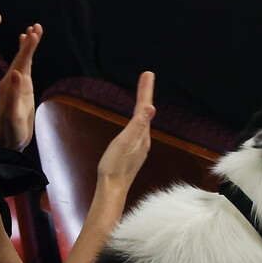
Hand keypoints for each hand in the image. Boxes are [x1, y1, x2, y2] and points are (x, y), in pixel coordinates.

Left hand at [0, 24, 42, 150]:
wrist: (9, 141)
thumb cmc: (11, 130)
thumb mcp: (12, 113)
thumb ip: (13, 93)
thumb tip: (16, 73)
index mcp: (9, 84)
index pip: (20, 61)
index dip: (27, 47)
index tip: (33, 33)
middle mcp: (11, 81)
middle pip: (21, 57)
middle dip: (29, 42)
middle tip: (37, 26)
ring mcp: (16, 84)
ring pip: (23, 60)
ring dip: (28, 46)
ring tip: (34, 31)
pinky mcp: (22, 89)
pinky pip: (25, 68)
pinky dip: (28, 57)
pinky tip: (29, 51)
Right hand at [96, 71, 155, 191]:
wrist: (112, 188)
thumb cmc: (115, 166)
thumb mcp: (124, 142)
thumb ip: (137, 125)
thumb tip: (150, 108)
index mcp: (142, 134)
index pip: (145, 107)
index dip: (146, 90)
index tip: (148, 74)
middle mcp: (143, 139)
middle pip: (145, 111)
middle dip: (146, 93)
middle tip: (147, 77)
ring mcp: (139, 147)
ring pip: (143, 121)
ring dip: (143, 105)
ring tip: (144, 93)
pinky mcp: (133, 153)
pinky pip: (138, 130)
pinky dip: (138, 119)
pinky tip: (137, 121)